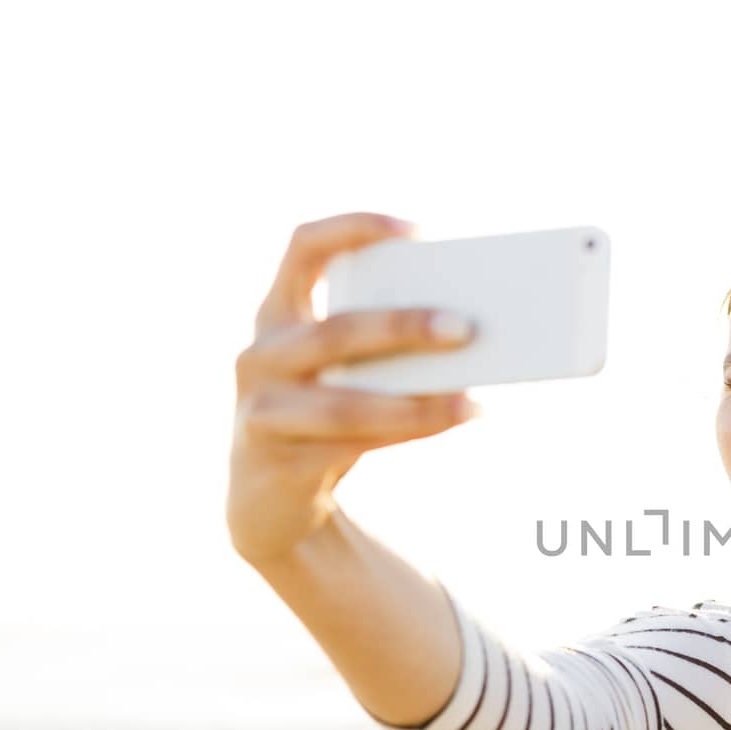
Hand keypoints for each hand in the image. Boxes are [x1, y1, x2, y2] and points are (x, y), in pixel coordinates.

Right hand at [227, 213, 479, 565]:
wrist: (270, 499)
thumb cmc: (323, 416)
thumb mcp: (340, 371)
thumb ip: (380, 348)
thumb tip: (467, 331)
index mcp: (278, 314)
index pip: (303, 248)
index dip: (354, 229)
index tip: (416, 231)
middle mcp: (260, 355)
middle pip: (336, 332)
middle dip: (402, 328)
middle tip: (464, 328)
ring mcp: (263, 411)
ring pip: (346, 403)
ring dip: (415, 402)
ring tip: (469, 399)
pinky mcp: (280, 463)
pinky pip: (352, 445)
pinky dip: (408, 432)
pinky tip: (453, 420)